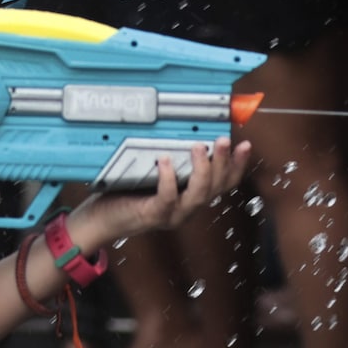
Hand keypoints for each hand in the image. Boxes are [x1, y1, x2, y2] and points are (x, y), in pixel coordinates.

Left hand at [77, 137, 250, 240]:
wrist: (103, 219)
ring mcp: (173, 214)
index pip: (223, 183)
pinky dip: (168, 178)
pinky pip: (168, 198)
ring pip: (199, 194)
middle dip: (224, 163)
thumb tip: (179, 129)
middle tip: (223, 140)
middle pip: (217, 187)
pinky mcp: (154, 215)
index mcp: (191, 197)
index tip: (244, 145)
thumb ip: (169, 159)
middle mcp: (188, 208)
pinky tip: (165, 161)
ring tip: (198, 147)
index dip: (237, 165)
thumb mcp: (153, 173)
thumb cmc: (127, 193)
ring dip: (202, 170)